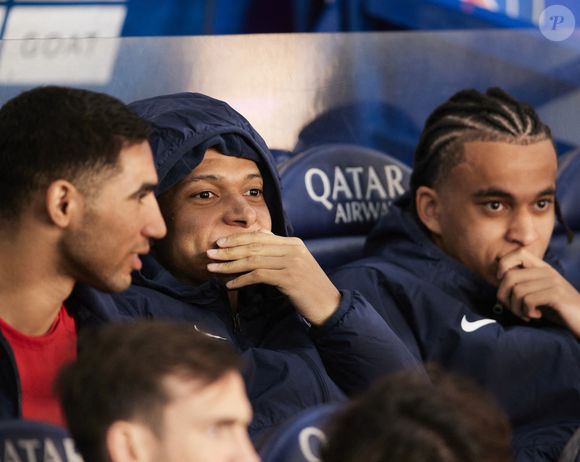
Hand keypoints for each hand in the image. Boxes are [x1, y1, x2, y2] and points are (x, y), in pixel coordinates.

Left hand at [206, 231, 340, 324]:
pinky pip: (259, 276)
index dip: (237, 239)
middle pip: (253, 246)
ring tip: (213, 269)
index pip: (259, 236)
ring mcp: (292, 263)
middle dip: (229, 250)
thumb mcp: (295, 264)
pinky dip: (241, 280)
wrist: (328, 305)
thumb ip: (278, 250)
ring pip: (253, 260)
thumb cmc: (308, 287)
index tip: (219, 243)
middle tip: (210, 254)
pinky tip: (230, 285)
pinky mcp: (289, 278)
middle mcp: (292, 249)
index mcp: (293, 243)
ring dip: (230, 265)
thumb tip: (259, 236)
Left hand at [496, 248, 579, 336]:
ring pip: (517, 291)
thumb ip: (523, 284)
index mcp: (542, 268)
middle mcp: (547, 271)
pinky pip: (528, 300)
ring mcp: (553, 282)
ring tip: (525, 314)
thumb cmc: (558, 309)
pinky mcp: (557, 295)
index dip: (503, 265)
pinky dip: (526, 311)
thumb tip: (498, 280)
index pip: (518, 253)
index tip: (502, 281)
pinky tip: (535, 315)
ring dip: (516, 308)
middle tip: (514, 308)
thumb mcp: (538, 293)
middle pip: (510, 276)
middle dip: (504, 296)